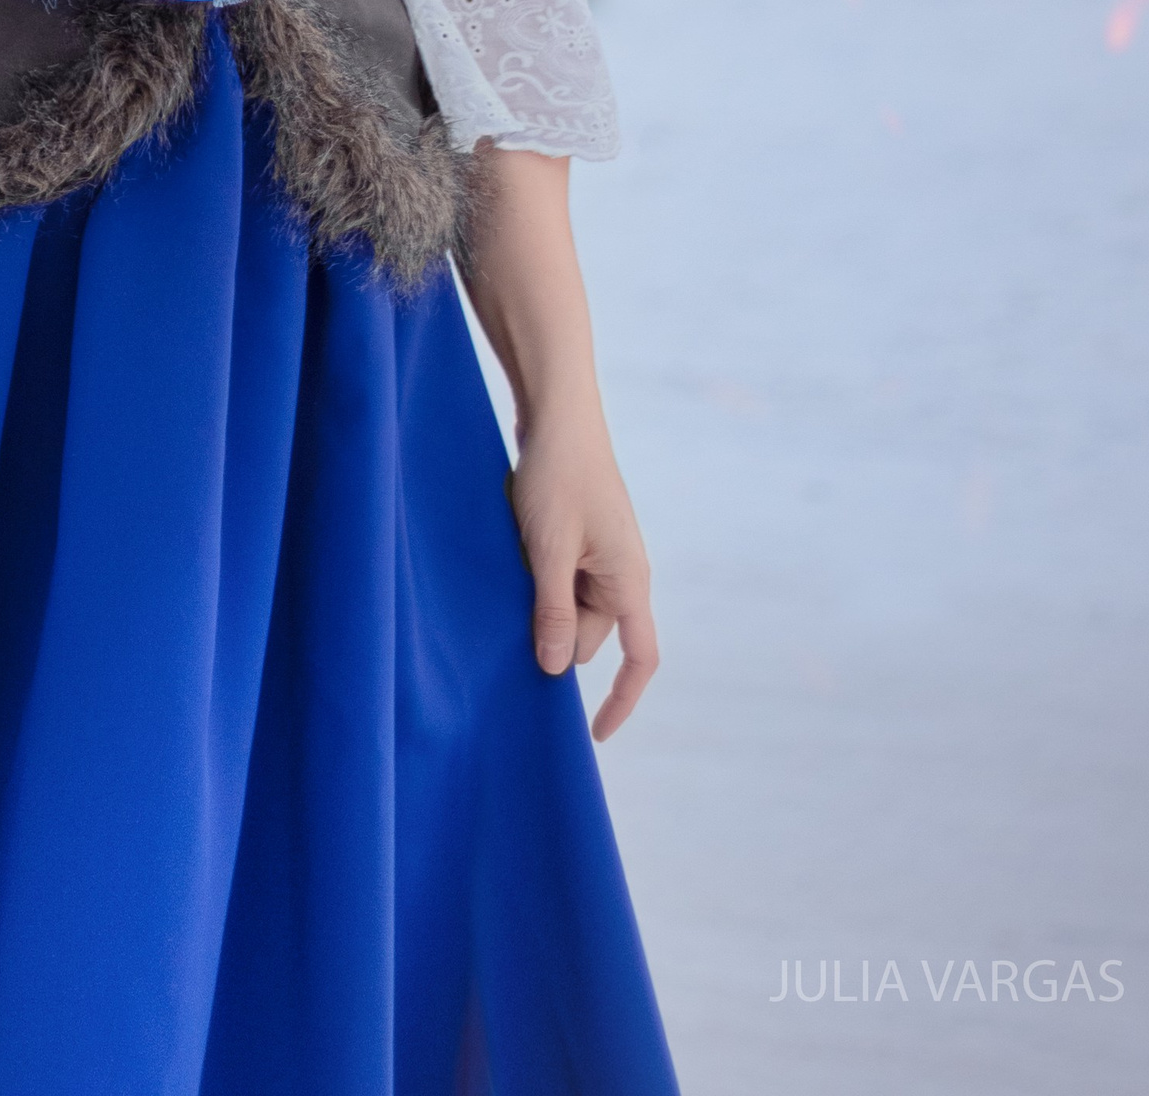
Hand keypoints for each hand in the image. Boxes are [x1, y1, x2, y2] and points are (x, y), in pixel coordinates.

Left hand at [508, 410, 658, 737]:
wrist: (556, 412)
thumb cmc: (556, 476)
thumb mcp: (549, 550)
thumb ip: (554, 611)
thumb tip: (557, 669)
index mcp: (629, 579)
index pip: (638, 658)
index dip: (621, 701)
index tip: (595, 735)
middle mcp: (623, 571)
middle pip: (589, 633)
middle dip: (553, 633)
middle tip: (510, 608)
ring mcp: (601, 553)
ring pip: (567, 604)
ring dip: (539, 600)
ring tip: (511, 564)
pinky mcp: (580, 536)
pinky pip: (560, 577)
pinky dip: (537, 578)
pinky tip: (513, 556)